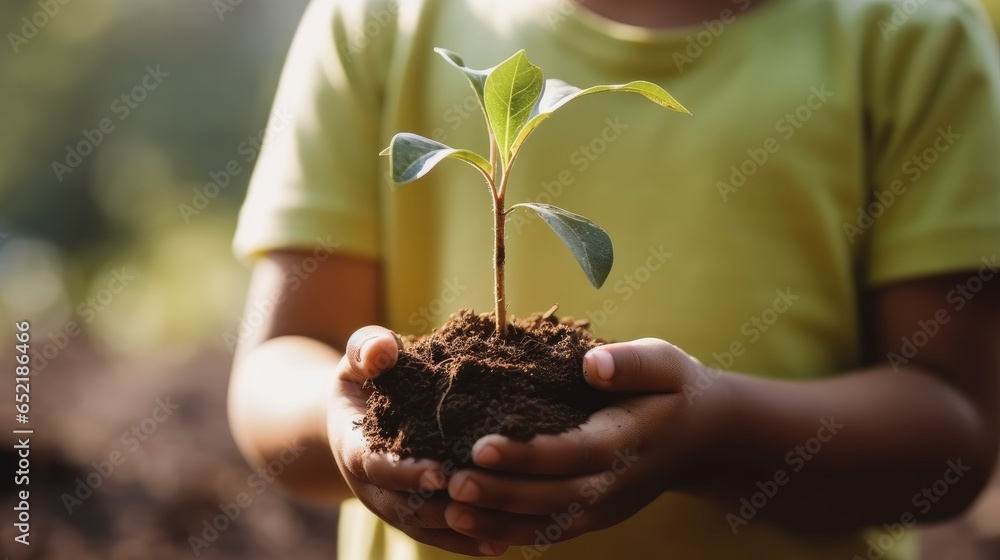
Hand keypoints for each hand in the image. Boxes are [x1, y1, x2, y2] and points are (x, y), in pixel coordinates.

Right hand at [327, 325, 509, 555]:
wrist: (355, 411)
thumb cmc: (365, 377)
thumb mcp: (358, 358)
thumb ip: (367, 350)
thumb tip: (382, 348)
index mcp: (355, 445)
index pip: (376, 465)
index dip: (405, 472)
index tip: (438, 474)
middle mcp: (370, 484)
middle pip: (401, 506)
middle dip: (437, 509)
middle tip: (477, 504)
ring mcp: (391, 502)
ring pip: (422, 527)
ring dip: (457, 533)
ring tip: (498, 533)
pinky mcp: (413, 513)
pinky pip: (436, 534)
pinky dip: (464, 542)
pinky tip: (500, 544)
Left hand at [442, 338, 730, 545]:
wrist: (702, 438)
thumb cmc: (674, 389)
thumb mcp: (663, 363)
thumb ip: (630, 363)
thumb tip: (592, 364)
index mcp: (626, 442)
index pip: (572, 452)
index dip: (526, 455)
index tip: (480, 446)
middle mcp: (613, 484)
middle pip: (551, 496)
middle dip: (499, 493)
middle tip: (449, 482)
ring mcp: (603, 507)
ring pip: (545, 523)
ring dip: (496, 521)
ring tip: (448, 510)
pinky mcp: (592, 516)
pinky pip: (549, 532)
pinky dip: (509, 533)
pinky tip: (469, 525)